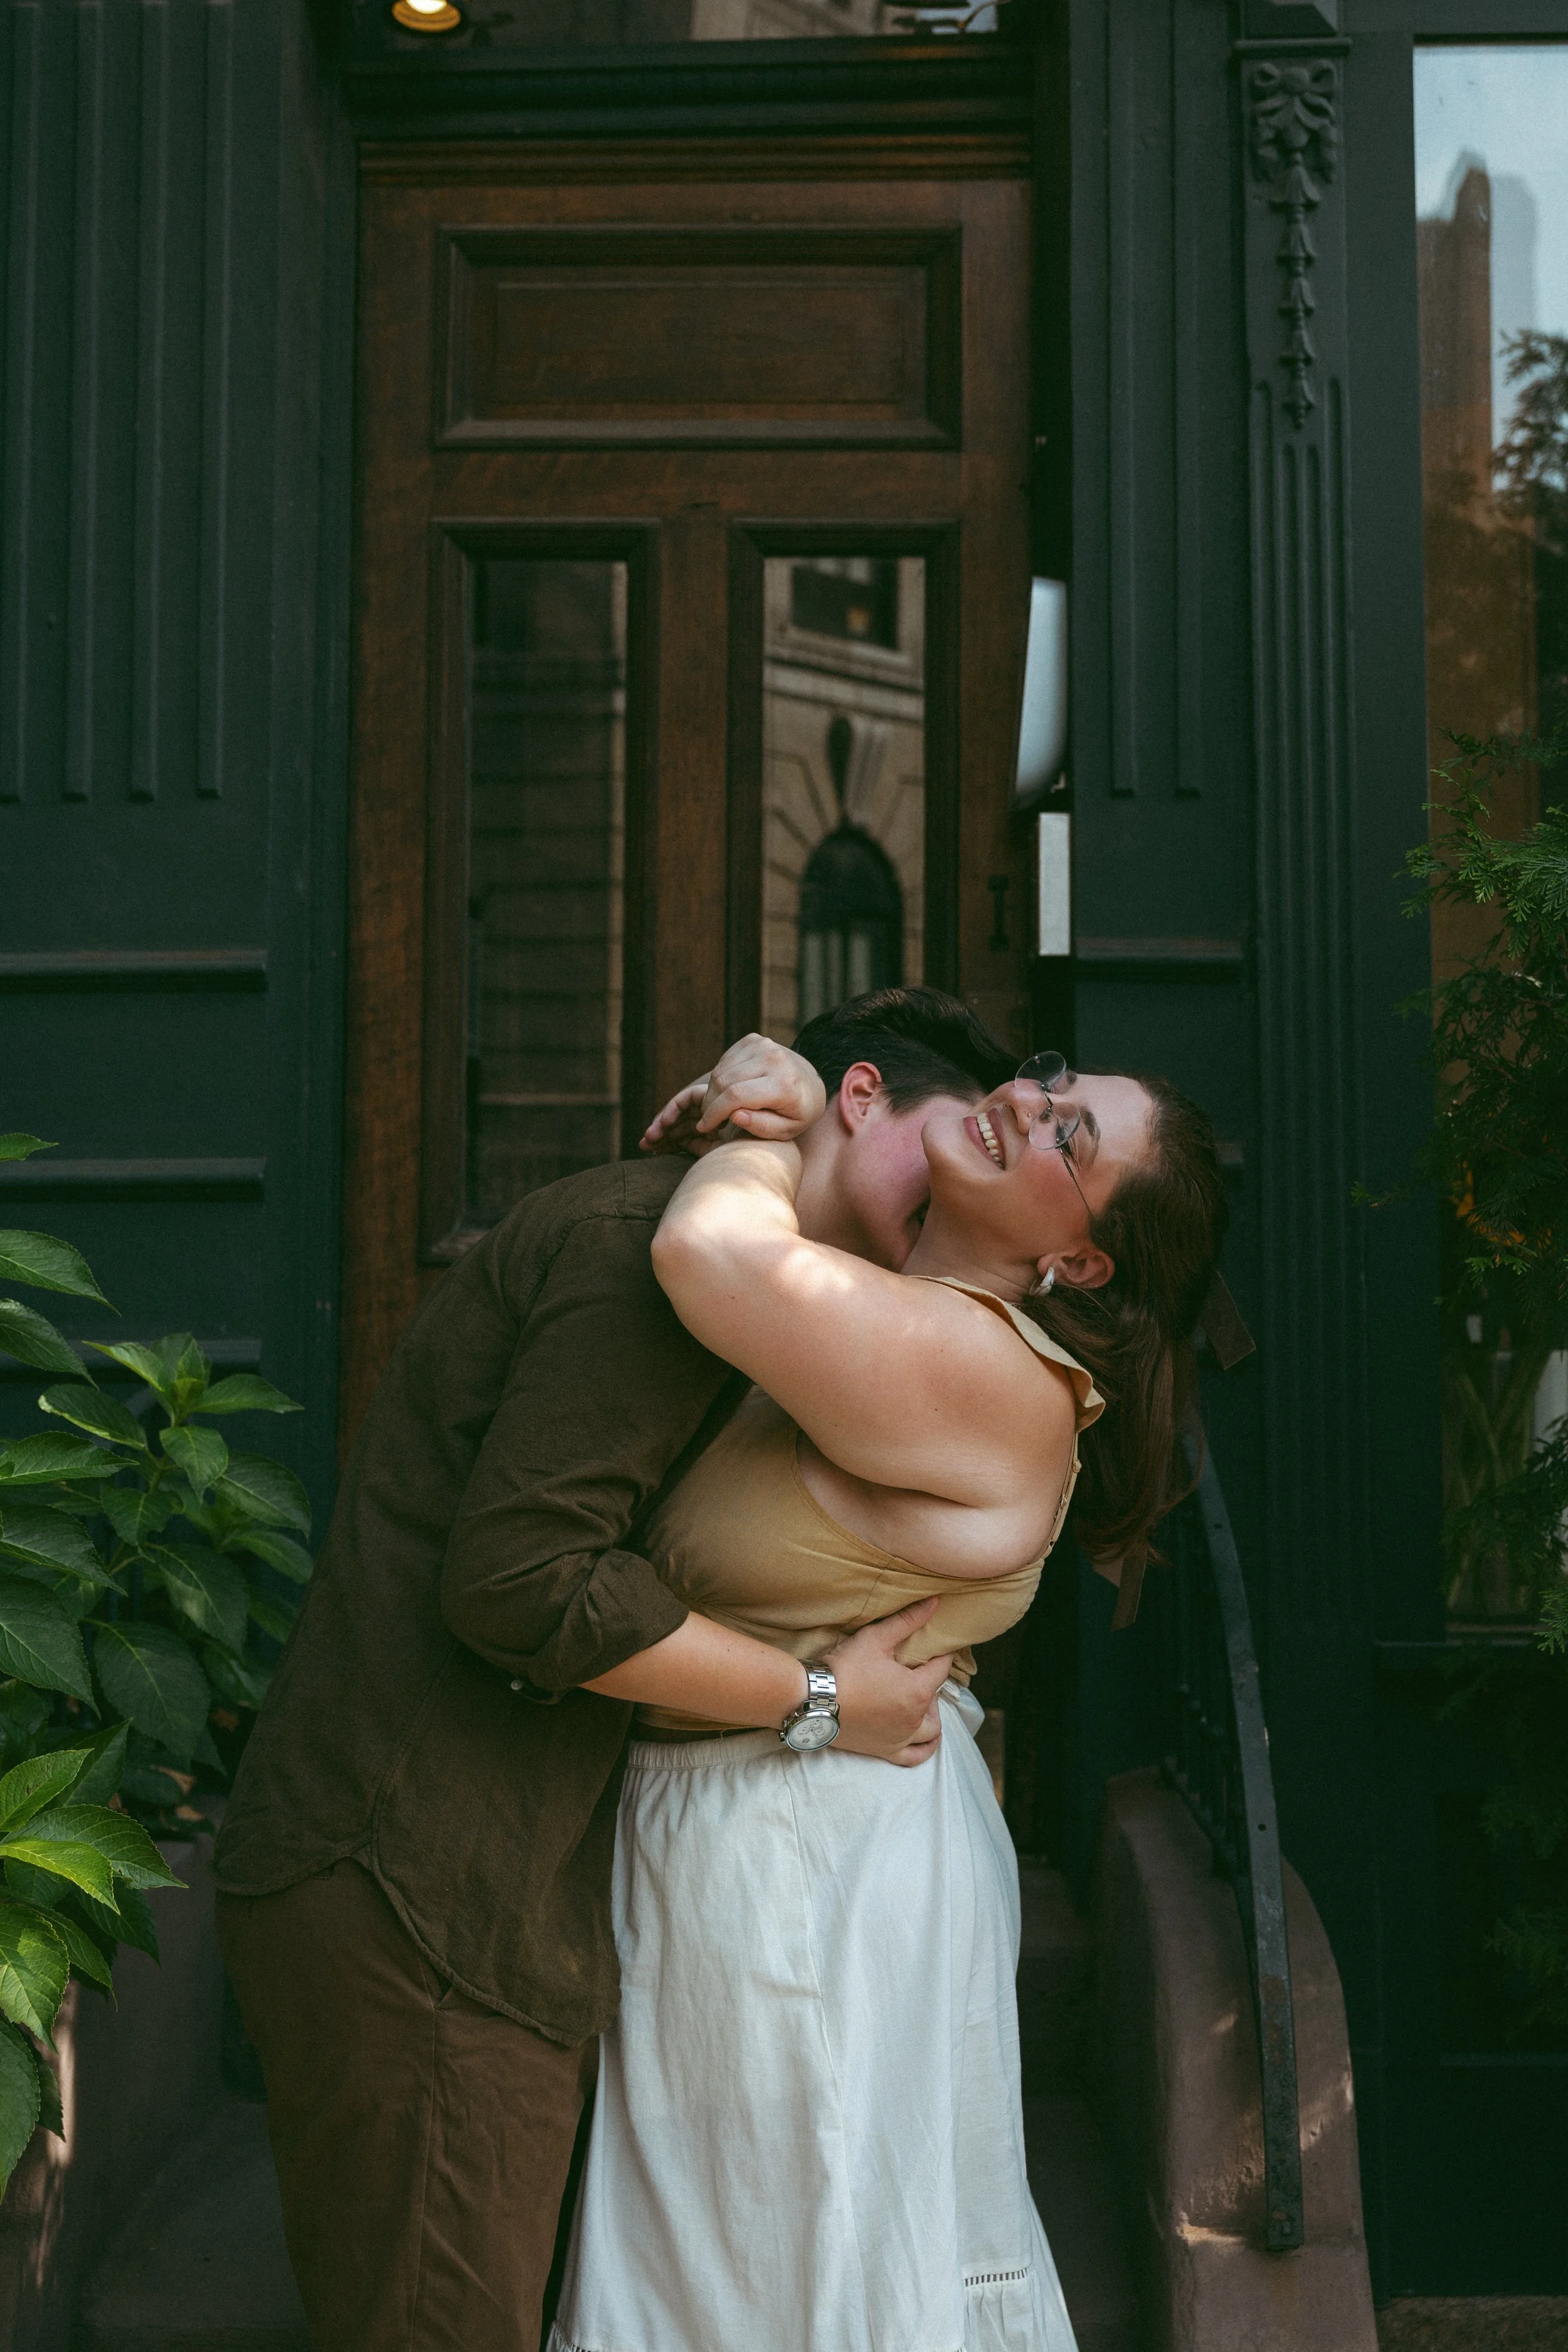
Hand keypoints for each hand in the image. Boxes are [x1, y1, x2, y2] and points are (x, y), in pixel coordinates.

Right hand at [639, 1034, 827, 1157]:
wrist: (811, 1083)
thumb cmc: (797, 1112)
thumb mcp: (786, 1130)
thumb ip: (761, 1127)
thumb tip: (734, 1115)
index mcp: (784, 1084)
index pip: (736, 1095)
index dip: (714, 1112)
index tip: (703, 1127)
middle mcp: (774, 1059)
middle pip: (724, 1081)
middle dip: (710, 1104)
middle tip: (711, 1120)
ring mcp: (763, 1045)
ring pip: (720, 1071)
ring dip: (713, 1092)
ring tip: (720, 1108)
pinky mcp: (754, 1039)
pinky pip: (724, 1061)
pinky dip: (721, 1078)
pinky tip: (730, 1090)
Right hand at [826, 1598, 952, 1768]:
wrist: (813, 1700)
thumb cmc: (845, 1668)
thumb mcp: (876, 1638)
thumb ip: (908, 1621)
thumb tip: (935, 1602)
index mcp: (917, 1691)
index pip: (942, 1669)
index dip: (942, 1655)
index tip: (938, 1648)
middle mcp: (914, 1719)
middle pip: (937, 1700)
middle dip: (933, 1684)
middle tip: (919, 1671)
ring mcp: (900, 1738)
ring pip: (931, 1731)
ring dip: (933, 1716)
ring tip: (923, 1703)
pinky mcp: (885, 1751)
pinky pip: (914, 1757)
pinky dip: (924, 1749)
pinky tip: (924, 1739)